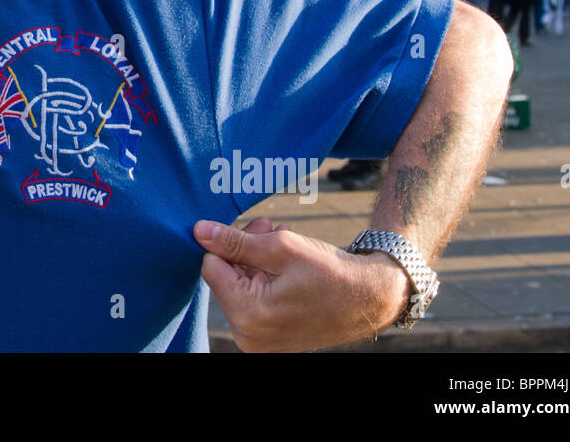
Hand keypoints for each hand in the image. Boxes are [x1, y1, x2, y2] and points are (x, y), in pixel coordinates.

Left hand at [193, 218, 408, 351]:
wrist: (371, 299)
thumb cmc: (331, 272)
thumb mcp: (280, 247)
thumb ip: (235, 241)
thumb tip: (198, 231)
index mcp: (248, 314)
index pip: (211, 267)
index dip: (228, 243)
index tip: (254, 227)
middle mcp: (248, 336)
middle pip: (224, 279)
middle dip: (242, 250)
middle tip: (268, 228)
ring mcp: (259, 341)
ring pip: (238, 289)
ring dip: (254, 262)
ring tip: (280, 240)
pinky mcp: (269, 340)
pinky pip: (253, 304)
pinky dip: (264, 280)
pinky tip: (284, 263)